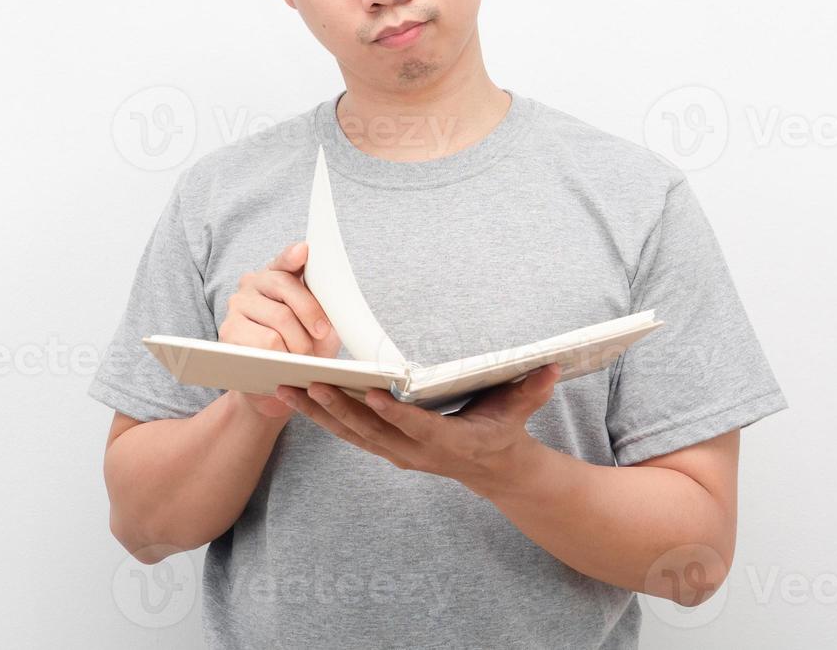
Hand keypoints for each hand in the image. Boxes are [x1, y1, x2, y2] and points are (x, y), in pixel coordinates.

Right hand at [219, 241, 341, 418]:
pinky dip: (282, 355)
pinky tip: (285, 362)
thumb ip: (324, 305)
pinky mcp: (229, 331)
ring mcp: (238, 305)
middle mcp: (253, 283)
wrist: (278, 382)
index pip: (285, 259)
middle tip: (322, 334)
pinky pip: (264, 342)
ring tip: (304, 356)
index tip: (304, 251)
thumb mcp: (320, 324)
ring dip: (299, 342)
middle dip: (310, 312)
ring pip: (278, 318)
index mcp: (277, 274)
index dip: (293, 255)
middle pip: (286, 287)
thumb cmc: (304, 347)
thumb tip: (337, 298)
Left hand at [274, 363, 561, 492]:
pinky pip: (346, 434)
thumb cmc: (503, 430)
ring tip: (285, 389)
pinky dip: (320, 417)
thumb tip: (550, 367)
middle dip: (337, 409)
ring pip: (349, 435)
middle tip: (308, 384)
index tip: (370, 394)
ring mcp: (396, 453)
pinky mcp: (384, 448)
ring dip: (316, 413)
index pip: (415, 428)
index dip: (393, 414)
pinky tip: (295, 398)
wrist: (494, 470)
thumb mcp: (520, 409)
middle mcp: (415, 453)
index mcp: (447, 443)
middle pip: (370, 432)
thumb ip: (532, 389)